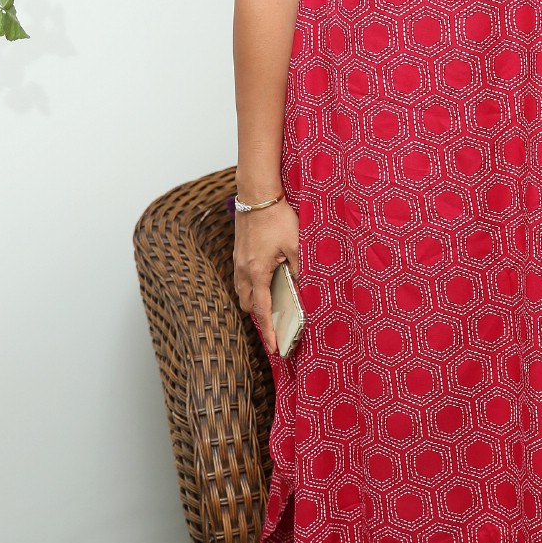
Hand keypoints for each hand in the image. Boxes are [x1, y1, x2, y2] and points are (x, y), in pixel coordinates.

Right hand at [234, 200, 300, 353]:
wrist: (257, 194)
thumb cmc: (277, 217)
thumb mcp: (296, 244)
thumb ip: (299, 268)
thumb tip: (303, 287)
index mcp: (257, 272)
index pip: (263, 310)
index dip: (269, 331)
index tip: (274, 348)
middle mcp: (243, 270)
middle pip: (248, 304)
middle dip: (260, 317)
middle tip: (276, 325)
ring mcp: (238, 260)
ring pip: (243, 291)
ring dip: (255, 301)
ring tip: (273, 305)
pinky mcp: (239, 251)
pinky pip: (242, 277)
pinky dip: (252, 286)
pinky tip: (267, 279)